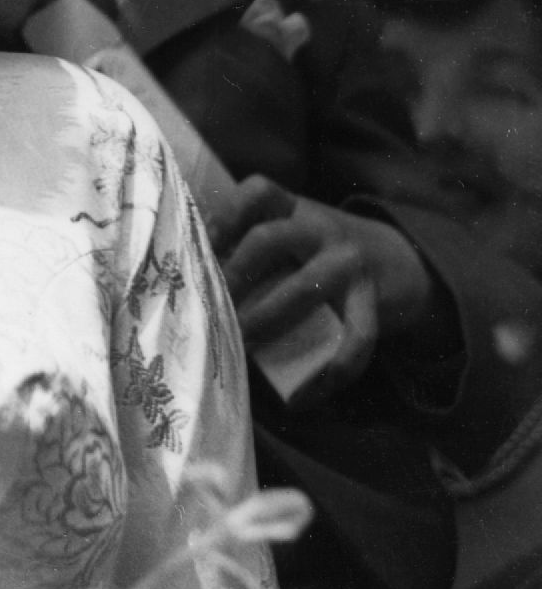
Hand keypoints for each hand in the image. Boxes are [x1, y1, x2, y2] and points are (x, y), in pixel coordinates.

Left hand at [208, 179, 432, 403]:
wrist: (401, 259)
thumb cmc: (320, 251)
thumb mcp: (292, 228)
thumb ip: (251, 241)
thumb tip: (186, 275)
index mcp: (293, 208)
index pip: (259, 189)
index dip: (226, 212)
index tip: (201, 243)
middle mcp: (321, 227)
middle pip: (268, 239)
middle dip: (233, 275)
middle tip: (210, 307)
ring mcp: (350, 262)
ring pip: (304, 288)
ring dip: (266, 320)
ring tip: (241, 344)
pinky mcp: (373, 300)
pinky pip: (356, 337)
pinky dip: (329, 372)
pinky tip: (302, 399)